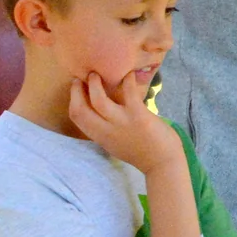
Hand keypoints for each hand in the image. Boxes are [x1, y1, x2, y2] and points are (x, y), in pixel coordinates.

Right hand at [67, 71, 181, 174]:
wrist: (163, 164)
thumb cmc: (143, 153)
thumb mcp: (117, 143)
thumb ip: (107, 129)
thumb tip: (105, 109)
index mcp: (101, 137)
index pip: (77, 118)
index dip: (73, 100)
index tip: (75, 88)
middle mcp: (106, 131)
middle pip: (80, 109)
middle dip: (76, 91)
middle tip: (81, 78)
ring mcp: (122, 123)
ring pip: (99, 100)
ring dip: (95, 84)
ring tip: (97, 74)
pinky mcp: (138, 116)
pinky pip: (129, 93)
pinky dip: (128, 80)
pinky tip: (130, 73)